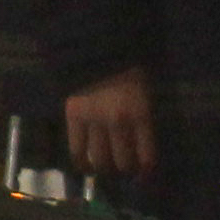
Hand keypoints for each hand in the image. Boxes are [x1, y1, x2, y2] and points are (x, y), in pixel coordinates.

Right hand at [63, 63, 156, 183]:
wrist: (95, 44)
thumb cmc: (128, 64)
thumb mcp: (146, 88)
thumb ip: (143, 115)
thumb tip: (141, 143)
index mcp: (141, 113)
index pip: (147, 155)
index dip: (146, 171)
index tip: (143, 175)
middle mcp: (119, 122)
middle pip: (123, 161)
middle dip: (125, 170)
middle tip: (124, 170)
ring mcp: (94, 121)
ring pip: (100, 159)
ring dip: (104, 169)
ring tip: (105, 169)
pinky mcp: (73, 117)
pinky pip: (76, 148)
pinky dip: (81, 162)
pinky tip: (85, 166)